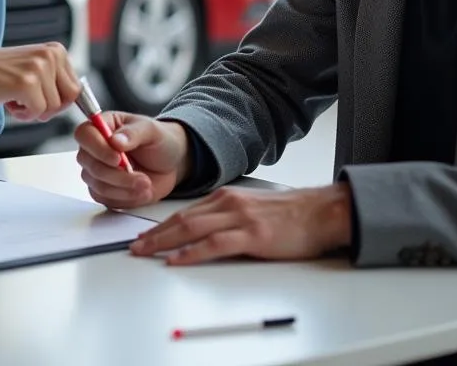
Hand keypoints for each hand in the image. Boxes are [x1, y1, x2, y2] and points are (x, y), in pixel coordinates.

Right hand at [0, 43, 79, 121]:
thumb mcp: (34, 69)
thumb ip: (56, 80)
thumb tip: (85, 101)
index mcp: (56, 50)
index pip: (76, 87)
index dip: (58, 100)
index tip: (40, 98)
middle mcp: (51, 54)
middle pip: (70, 98)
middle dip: (50, 108)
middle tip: (29, 102)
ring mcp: (40, 67)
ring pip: (53, 108)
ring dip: (34, 111)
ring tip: (16, 98)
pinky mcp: (28, 83)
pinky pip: (38, 113)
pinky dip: (24, 115)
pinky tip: (9, 102)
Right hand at [75, 113, 190, 208]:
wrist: (171, 163)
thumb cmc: (160, 140)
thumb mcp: (152, 131)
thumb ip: (133, 133)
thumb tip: (115, 140)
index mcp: (103, 125)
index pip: (84, 134)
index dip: (97, 148)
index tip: (117, 158)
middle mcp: (95, 148)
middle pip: (89, 164)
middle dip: (117, 175)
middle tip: (141, 177)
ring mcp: (98, 170)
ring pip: (97, 184)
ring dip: (124, 188)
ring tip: (146, 184)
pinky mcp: (105, 190)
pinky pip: (105, 199)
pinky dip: (125, 198)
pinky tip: (141, 192)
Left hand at [129, 183, 353, 263]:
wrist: (321, 211)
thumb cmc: (291, 215)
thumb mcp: (253, 208)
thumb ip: (230, 216)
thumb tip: (207, 231)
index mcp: (227, 197)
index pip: (185, 211)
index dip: (161, 224)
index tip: (144, 236)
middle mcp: (228, 203)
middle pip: (182, 219)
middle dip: (155, 233)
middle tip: (135, 246)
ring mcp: (239, 217)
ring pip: (191, 228)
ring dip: (164, 241)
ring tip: (145, 252)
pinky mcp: (252, 235)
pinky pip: (214, 244)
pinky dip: (191, 252)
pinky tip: (177, 260)